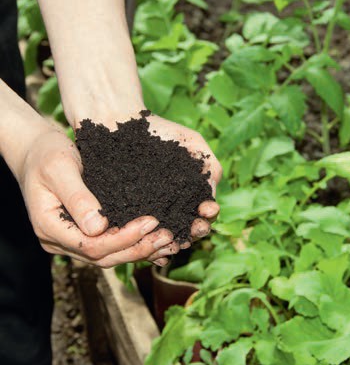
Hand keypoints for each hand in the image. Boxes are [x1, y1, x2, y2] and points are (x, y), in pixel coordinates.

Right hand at [17, 124, 174, 267]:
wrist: (35, 152)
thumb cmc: (45, 155)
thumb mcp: (59, 169)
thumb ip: (77, 197)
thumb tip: (98, 227)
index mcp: (50, 227)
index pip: (92, 245)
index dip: (124, 238)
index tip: (151, 222)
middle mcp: (60, 241)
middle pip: (103, 257)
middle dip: (138, 248)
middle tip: (168, 236)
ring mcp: (71, 241)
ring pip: (109, 256)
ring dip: (140, 251)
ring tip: (169, 243)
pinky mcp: (83, 234)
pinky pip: (110, 247)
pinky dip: (134, 246)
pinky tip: (157, 247)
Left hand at [83, 111, 222, 251]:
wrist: (122, 123)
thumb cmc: (161, 131)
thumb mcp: (193, 144)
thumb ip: (210, 166)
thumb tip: (212, 197)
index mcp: (189, 196)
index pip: (203, 215)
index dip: (208, 215)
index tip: (207, 209)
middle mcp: (171, 209)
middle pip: (187, 230)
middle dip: (195, 231)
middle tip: (196, 227)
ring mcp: (148, 213)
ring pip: (163, 235)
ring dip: (172, 241)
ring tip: (175, 239)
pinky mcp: (125, 214)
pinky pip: (136, 231)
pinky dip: (144, 239)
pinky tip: (149, 239)